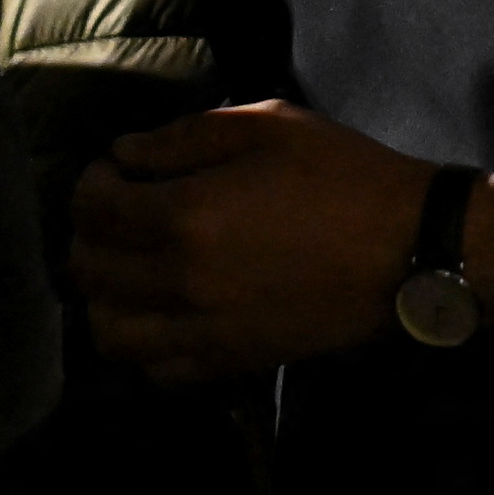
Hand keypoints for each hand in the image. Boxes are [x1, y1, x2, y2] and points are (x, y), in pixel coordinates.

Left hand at [65, 99, 493, 380]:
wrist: (406, 249)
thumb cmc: (341, 175)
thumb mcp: (267, 125)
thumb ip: (185, 136)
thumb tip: (126, 155)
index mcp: (184, 217)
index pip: (91, 208)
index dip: (93, 181)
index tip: (117, 170)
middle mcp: (178, 282)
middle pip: (87, 270)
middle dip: (89, 234)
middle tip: (119, 212)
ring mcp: (201, 332)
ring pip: (107, 331)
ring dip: (105, 295)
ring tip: (131, 267)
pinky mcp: (227, 362)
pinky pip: (153, 369)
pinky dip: (142, 342)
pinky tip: (163, 311)